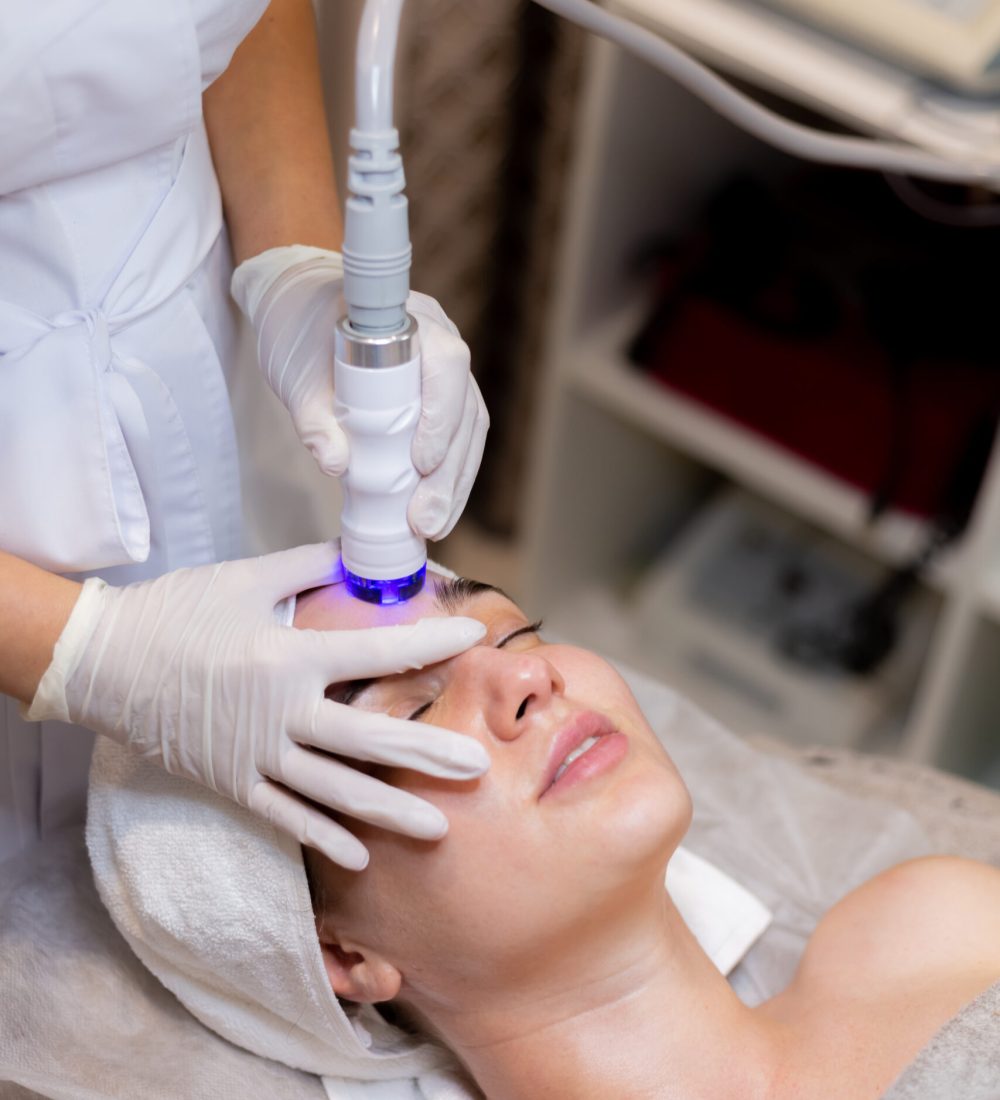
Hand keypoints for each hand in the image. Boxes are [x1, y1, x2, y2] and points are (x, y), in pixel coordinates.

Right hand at [27, 542, 488, 869]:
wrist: (102, 661)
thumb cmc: (177, 612)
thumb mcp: (246, 579)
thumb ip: (307, 566)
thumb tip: (357, 553)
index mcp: (288, 656)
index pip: (377, 651)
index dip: (430, 644)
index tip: (473, 637)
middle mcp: (281, 712)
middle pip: (369, 739)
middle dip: (428, 754)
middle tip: (479, 767)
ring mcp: (256, 755)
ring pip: (335, 790)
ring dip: (390, 809)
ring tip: (439, 827)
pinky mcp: (233, 782)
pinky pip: (285, 816)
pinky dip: (323, 837)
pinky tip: (361, 855)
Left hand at [232, 245, 488, 539]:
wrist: (300, 307)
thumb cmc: (300, 332)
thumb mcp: (297, 375)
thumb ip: (313, 418)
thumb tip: (336, 464)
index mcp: (412, 322)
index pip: (447, 366)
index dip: (441, 416)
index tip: (420, 463)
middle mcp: (443, 342)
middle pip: (467, 411)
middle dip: (450, 473)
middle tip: (426, 522)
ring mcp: (446, 373)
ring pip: (470, 432)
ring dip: (455, 485)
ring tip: (433, 527)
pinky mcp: (440, 399)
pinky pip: (458, 440)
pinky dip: (448, 478)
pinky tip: (435, 512)